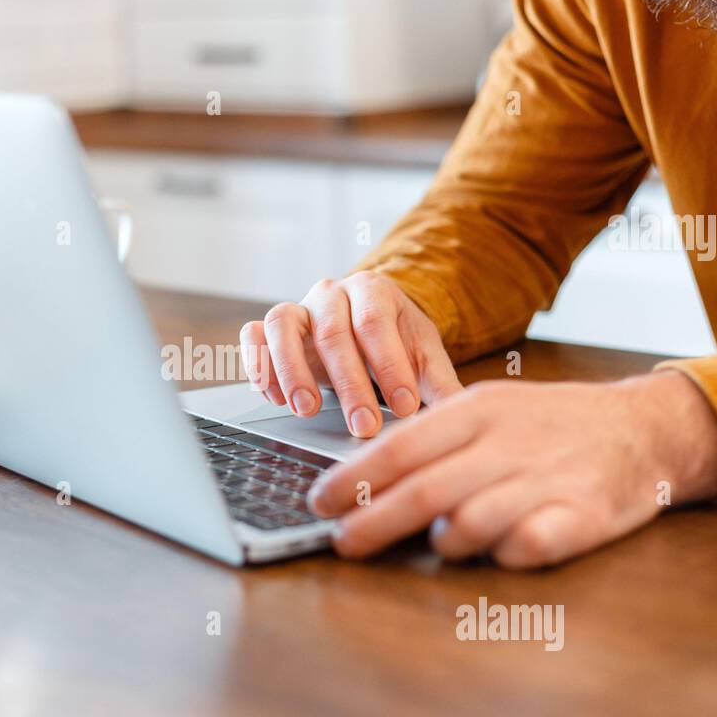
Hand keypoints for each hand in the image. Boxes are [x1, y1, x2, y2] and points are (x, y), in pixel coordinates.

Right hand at [239, 272, 461, 438]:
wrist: (369, 324)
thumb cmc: (396, 341)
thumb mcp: (424, 356)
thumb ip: (440, 384)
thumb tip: (463, 416)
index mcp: (373, 290)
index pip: (375, 323)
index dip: (388, 365)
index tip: (405, 407)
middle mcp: (331, 293)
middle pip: (332, 332)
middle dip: (349, 384)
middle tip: (363, 426)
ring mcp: (298, 308)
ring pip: (282, 324)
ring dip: (292, 370)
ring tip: (306, 409)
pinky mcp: (270, 328)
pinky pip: (253, 336)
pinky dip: (258, 363)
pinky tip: (275, 397)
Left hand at [306, 370, 716, 567]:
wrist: (647, 427)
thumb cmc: (553, 425)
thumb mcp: (492, 410)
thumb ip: (437, 440)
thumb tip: (366, 475)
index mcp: (479, 411)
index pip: (401, 446)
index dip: (355, 478)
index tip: (320, 502)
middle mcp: (508, 443)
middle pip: (425, 490)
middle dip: (374, 522)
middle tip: (341, 542)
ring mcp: (547, 479)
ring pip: (471, 521)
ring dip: (443, 540)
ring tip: (437, 543)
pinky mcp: (584, 516)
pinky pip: (527, 546)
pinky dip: (503, 555)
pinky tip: (499, 551)